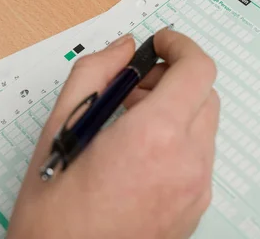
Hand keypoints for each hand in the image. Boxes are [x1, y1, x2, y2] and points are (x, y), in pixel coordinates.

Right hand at [7, 29, 219, 238]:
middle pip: (204, 94)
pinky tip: (140, 154)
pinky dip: (178, 139)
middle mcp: (187, 162)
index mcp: (154, 137)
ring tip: (131, 123)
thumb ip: (94, 74)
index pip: (197, 69)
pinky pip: (199, 155)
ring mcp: (197, 188)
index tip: (162, 43)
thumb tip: (123, 48)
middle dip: (173, 79)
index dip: (181, 46)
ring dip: (175, 109)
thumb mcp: (61, 131)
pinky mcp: (196, 207)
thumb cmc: (55, 215)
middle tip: (135, 87)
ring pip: (202, 124)